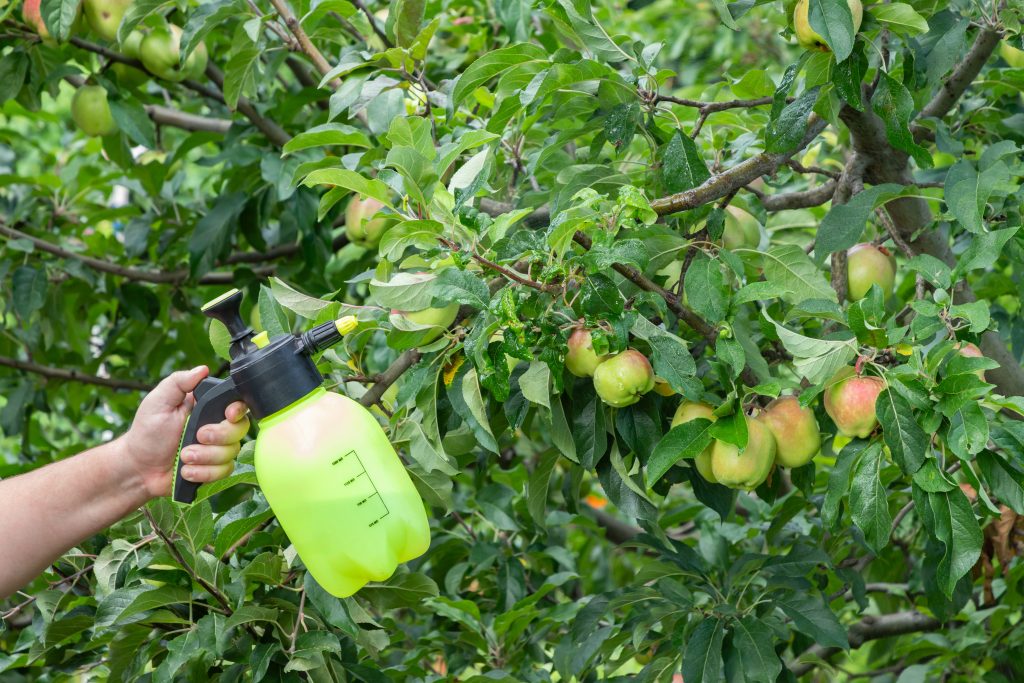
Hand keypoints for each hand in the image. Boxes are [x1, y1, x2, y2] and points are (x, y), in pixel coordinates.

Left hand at [121, 366, 249, 498]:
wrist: (139, 467)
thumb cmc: (147, 433)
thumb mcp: (159, 401)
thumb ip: (179, 382)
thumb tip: (202, 369)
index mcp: (207, 408)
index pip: (238, 403)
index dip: (238, 410)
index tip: (228, 415)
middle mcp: (216, 426)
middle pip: (241, 428)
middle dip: (218, 436)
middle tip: (197, 436)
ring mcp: (217, 448)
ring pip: (232, 452)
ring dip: (205, 457)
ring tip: (183, 456)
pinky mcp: (214, 468)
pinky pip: (224, 470)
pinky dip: (204, 472)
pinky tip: (187, 470)